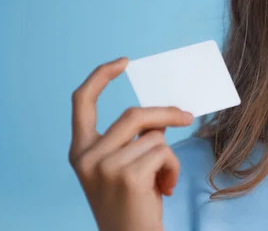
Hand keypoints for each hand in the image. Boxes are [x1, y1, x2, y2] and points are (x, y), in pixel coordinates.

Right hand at [68, 57, 192, 230]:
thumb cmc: (131, 206)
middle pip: (133, 114)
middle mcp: (86, 157)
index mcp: (80, 151)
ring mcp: (104, 166)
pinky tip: (164, 190)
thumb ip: (134, 140)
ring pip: (154, 137)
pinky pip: (163, 152)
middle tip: (187, 116)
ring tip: (162, 181)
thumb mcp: (124, 168)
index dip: (100, 76)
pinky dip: (172, 168)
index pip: (81, 102)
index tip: (123, 62)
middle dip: (165, 113)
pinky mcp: (127, 176)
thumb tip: (161, 115)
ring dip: (168, 157)